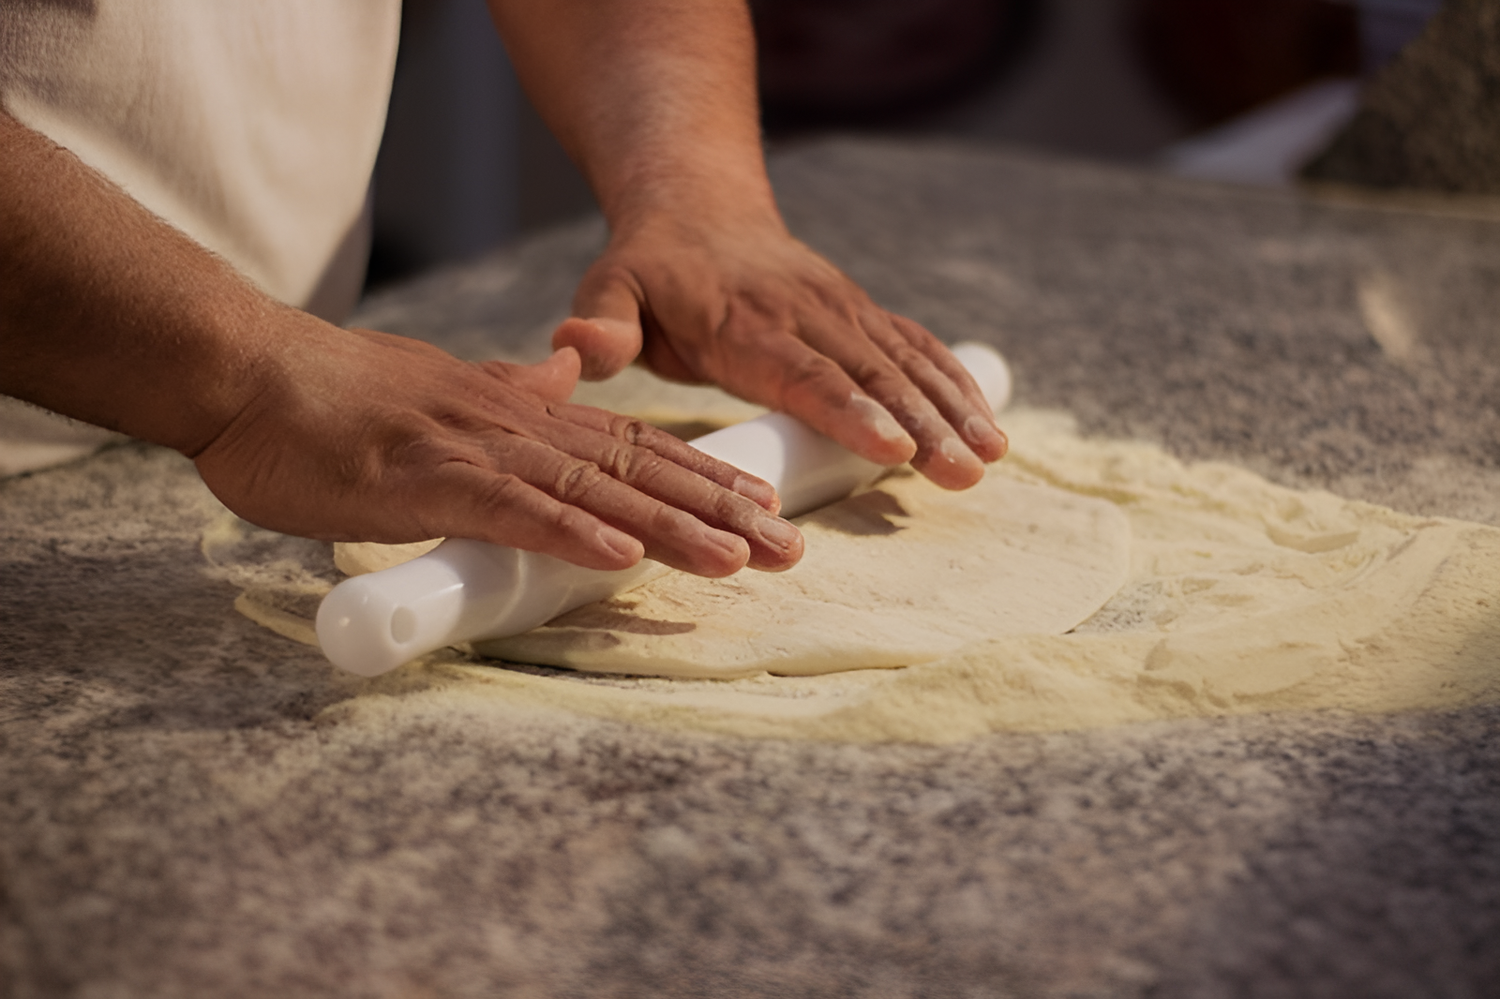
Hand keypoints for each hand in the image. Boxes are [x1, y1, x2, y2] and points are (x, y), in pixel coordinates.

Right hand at [190, 316, 802, 576]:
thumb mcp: (448, 387)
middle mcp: (518, 425)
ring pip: (593, 490)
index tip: (767, 510)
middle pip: (637, 469)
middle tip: (790, 549)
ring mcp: (476, 449)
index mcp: (525, 413)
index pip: (635, 448)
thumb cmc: (341, 394)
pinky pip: (512, 510)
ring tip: (741, 559)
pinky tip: (623, 558)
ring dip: (670, 526)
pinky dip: (570, 533)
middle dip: (719, 511)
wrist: (251, 372)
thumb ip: (513, 389)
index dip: (705, 479)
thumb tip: (565, 378)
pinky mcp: (426, 479)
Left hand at [552, 213, 1007, 489]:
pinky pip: (916, 346)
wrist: (699, 204)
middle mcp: (805, 313)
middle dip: (922, 422)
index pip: (803, 370)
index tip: (892, 446)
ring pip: (904, 359)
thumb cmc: (649, 266)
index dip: (848, 408)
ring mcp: (841, 310)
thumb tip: (574, 350)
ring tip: (990, 458)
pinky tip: (991, 425)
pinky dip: (955, 382)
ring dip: (952, 407)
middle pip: (870, 371)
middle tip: (961, 471)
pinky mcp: (862, 314)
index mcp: (743, 320)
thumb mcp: (610, 286)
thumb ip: (600, 322)